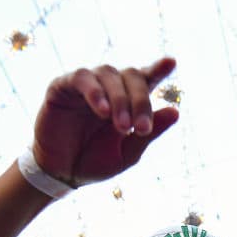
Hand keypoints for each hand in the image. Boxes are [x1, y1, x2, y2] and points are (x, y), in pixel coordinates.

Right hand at [32, 57, 179, 186]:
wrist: (61, 173)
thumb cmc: (94, 162)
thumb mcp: (127, 153)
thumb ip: (150, 133)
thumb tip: (176, 112)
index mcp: (128, 101)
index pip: (146, 79)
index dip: (159, 69)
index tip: (171, 62)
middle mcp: (109, 87)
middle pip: (132, 75)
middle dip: (140, 101)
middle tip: (141, 128)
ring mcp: (86, 85)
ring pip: (109, 74)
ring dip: (120, 100)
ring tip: (122, 126)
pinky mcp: (63, 86)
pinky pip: (82, 78)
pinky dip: (95, 92)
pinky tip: (102, 111)